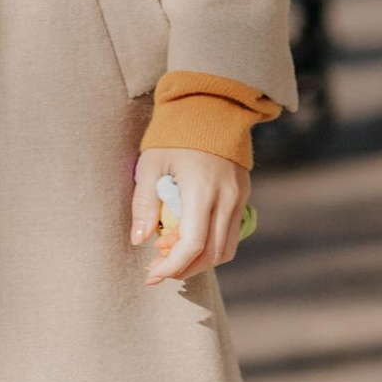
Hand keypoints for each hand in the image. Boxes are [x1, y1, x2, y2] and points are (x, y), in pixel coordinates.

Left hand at [130, 145, 249, 286]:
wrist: (211, 107)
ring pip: (225, 249)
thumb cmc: (173, 135)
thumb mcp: (150, 165)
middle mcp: (226, 198)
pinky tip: (187, 241)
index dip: (172, 266)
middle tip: (157, 271)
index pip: (192, 244)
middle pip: (211, 254)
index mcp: (201, 190)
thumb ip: (145, 204)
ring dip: (199, 262)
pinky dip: (210, 246)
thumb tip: (139, 240)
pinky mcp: (242, 195)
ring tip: (171, 260)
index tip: (152, 273)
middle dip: (183, 269)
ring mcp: (238, 198)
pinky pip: (230, 233)